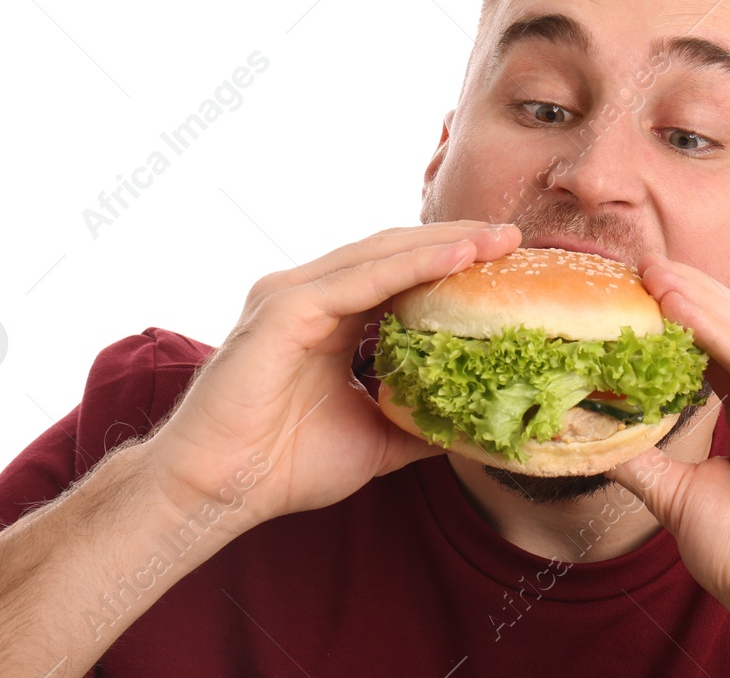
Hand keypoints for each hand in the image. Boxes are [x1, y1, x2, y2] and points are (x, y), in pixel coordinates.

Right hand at [144, 220, 521, 526]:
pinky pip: (360, 280)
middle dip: (455, 242)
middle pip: (393, 253)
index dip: (449, 264)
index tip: (504, 262)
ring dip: (442, 245)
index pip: (397, 274)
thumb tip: (468, 423)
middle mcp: (308, 295)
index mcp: (325, 317)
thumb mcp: (370, 439)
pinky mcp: (284, 309)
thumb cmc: (279, 467)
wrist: (216, 492)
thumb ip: (415, 420)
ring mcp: (292, 295)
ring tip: (495, 240)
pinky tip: (453, 258)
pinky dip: (410, 266)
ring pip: (381, 256)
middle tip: (512, 238)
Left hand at [604, 252, 729, 675]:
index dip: (680, 313)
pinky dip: (725, 340)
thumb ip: (638, 457)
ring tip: (656, 278)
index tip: (632, 287)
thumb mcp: (675, 495)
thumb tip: (582, 432)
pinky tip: (686, 317)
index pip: (720, 345)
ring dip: (703, 304)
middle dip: (690, 294)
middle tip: (641, 265)